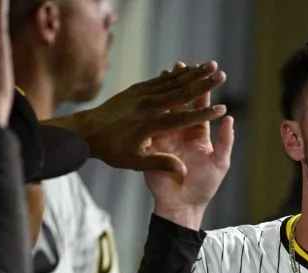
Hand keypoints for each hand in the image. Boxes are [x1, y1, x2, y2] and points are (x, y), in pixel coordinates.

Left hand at [53, 61, 227, 173]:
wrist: (85, 131)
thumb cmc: (111, 150)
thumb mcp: (134, 162)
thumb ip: (160, 163)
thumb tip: (183, 172)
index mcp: (150, 124)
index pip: (182, 118)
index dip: (203, 114)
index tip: (222, 110)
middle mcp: (148, 106)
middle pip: (181, 93)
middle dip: (204, 83)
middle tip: (221, 74)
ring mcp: (142, 95)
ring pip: (173, 82)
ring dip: (193, 73)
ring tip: (210, 65)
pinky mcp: (136, 90)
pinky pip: (160, 80)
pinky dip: (176, 74)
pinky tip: (187, 69)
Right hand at [145, 71, 234, 229]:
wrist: (181, 205)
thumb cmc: (204, 186)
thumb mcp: (219, 163)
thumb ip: (225, 141)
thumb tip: (229, 118)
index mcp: (199, 135)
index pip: (200, 109)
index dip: (201, 92)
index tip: (202, 74)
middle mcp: (182, 133)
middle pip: (181, 105)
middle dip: (180, 86)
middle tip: (180, 65)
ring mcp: (166, 138)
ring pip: (165, 111)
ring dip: (164, 92)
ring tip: (162, 73)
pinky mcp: (151, 145)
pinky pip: (150, 126)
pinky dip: (149, 110)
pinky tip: (146, 95)